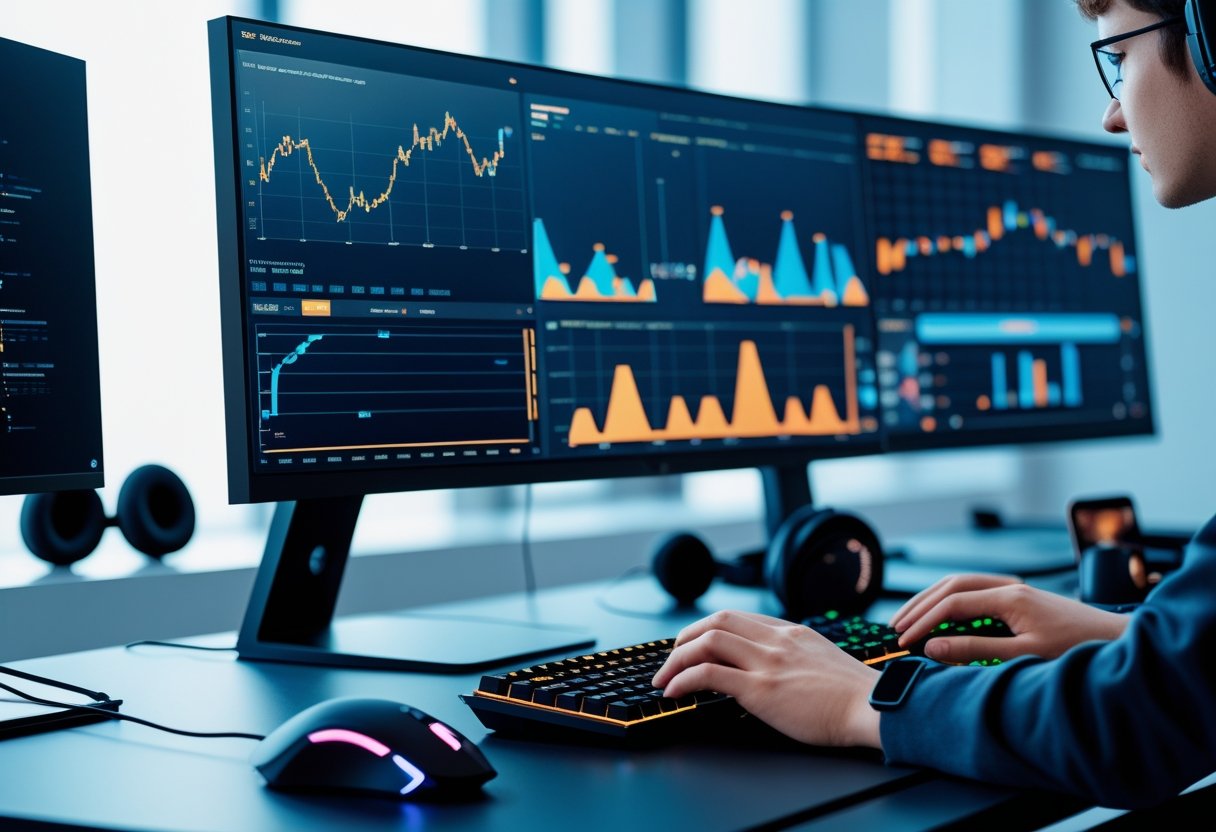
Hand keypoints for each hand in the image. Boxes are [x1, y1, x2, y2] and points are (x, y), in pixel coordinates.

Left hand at [651, 610, 881, 748]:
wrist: (874, 708)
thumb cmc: (856, 696)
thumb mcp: (823, 660)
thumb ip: (798, 656)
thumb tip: (780, 669)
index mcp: (792, 632)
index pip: (739, 618)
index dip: (709, 629)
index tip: (694, 644)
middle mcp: (776, 640)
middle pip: (717, 620)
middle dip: (685, 637)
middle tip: (672, 657)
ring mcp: (768, 662)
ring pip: (707, 641)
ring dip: (677, 658)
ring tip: (665, 678)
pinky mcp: (761, 689)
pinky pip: (708, 674)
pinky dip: (683, 679)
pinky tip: (674, 692)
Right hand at [890, 573, 1129, 662]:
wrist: (1118, 642)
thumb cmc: (1078, 651)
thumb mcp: (1024, 656)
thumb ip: (975, 651)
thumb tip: (933, 647)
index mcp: (1009, 596)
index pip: (951, 604)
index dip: (923, 623)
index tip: (904, 641)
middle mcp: (1009, 586)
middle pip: (950, 586)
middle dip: (920, 606)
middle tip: (896, 627)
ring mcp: (1015, 589)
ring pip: (961, 585)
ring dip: (932, 600)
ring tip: (910, 619)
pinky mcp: (1020, 598)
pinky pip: (975, 592)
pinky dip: (951, 601)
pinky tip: (943, 615)